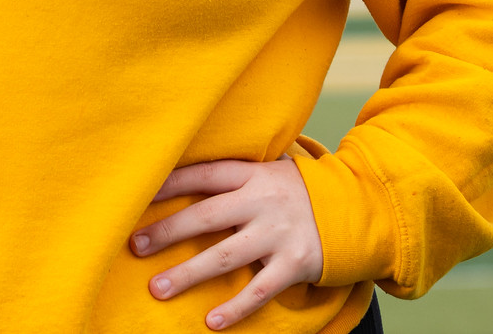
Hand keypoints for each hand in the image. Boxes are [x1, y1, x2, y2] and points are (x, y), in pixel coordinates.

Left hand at [129, 157, 324, 329]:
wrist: (357, 207)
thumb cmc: (298, 192)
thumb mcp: (269, 173)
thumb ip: (235, 179)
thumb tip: (180, 182)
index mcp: (254, 174)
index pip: (204, 175)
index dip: (170, 183)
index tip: (137, 193)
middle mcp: (263, 201)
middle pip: (206, 216)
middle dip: (168, 231)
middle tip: (136, 245)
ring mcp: (279, 233)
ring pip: (225, 255)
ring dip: (189, 273)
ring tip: (158, 288)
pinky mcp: (294, 263)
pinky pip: (259, 290)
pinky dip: (235, 308)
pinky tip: (211, 321)